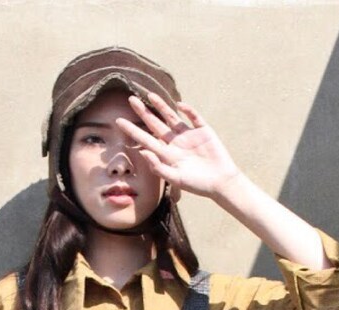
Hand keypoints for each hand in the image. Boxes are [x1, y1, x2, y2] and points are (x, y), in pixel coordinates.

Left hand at [116, 92, 240, 200]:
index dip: (132, 130)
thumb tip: (143, 152)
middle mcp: (175, 142)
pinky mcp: (203, 130)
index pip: (145, 139)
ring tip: (150, 95)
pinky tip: (180, 105)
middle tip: (130, 99)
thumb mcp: (176, 179)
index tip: (119, 121)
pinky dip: (188, 111)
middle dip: (143, 112)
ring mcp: (188, 135)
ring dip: (162, 106)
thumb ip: (158, 167)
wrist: (220, 182)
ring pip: (172, 117)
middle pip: (155, 124)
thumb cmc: (197, 185)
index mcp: (166, 154)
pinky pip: (194, 117)